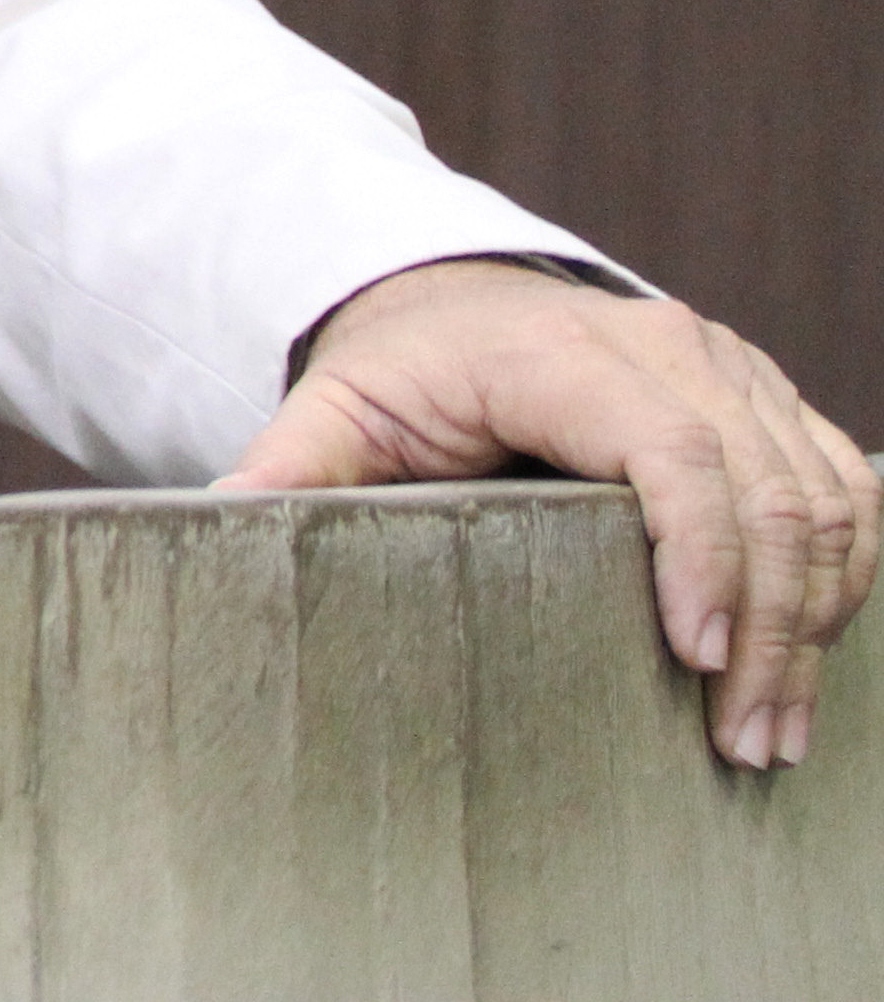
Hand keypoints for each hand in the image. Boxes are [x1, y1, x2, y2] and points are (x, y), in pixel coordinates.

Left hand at [220, 258, 876, 768]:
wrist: (456, 301)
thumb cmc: (402, 368)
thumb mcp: (337, 409)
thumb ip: (292, 465)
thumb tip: (220, 516)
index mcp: (565, 352)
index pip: (670, 450)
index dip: (702, 554)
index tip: (699, 658)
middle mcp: (670, 348)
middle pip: (765, 491)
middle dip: (771, 628)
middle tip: (745, 741)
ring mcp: (734, 370)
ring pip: (825, 497)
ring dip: (818, 620)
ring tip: (774, 727)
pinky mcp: (770, 400)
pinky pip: (846, 488)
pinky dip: (846, 577)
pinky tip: (813, 657)